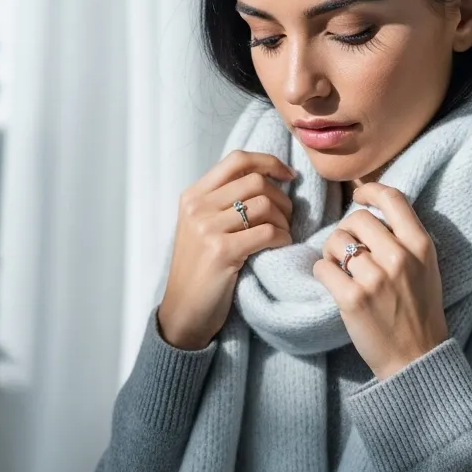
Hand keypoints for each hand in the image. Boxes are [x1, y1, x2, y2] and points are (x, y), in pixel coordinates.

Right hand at [158, 150, 295, 349]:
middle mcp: (197, 207)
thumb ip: (224, 202)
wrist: (183, 312)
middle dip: (282, 197)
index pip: (237, 159)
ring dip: (284, 220)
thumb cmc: (201, 270)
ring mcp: (207, 228)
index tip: (288, 175)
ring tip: (282, 235)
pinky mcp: (222, 251)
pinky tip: (280, 247)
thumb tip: (268, 179)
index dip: (269, 162)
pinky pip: (268, 232)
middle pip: (256, 181)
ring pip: (265, 205)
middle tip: (287, 217)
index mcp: (193, 195)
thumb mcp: (202, 227)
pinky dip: (283, 238)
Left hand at [312, 182, 449, 380]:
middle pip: (357, 219)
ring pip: (336, 241)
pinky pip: (322, 267)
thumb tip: (370, 207)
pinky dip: (323, 273)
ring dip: (332, 253)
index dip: (369, 190)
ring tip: (342, 270)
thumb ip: (405, 237)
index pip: (392, 198)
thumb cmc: (419, 309)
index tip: (358, 196)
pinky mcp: (353, 299)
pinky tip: (334, 284)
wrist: (416, 356)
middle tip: (348, 250)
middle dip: (346, 231)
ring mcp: (375, 279)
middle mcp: (399, 258)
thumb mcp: (426, 266)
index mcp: (421, 246)